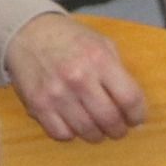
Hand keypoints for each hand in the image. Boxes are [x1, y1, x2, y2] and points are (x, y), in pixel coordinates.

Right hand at [4, 13, 148, 141]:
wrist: (27, 31)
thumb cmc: (68, 38)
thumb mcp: (101, 42)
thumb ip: (118, 71)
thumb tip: (134, 105)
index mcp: (99, 58)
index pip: (130, 98)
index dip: (137, 114)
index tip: (136, 118)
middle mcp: (78, 77)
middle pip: (110, 119)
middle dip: (119, 129)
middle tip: (118, 128)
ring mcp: (57, 92)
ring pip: (87, 131)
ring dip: (97, 134)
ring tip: (97, 128)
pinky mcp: (38, 104)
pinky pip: (61, 134)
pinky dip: (71, 133)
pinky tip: (73, 123)